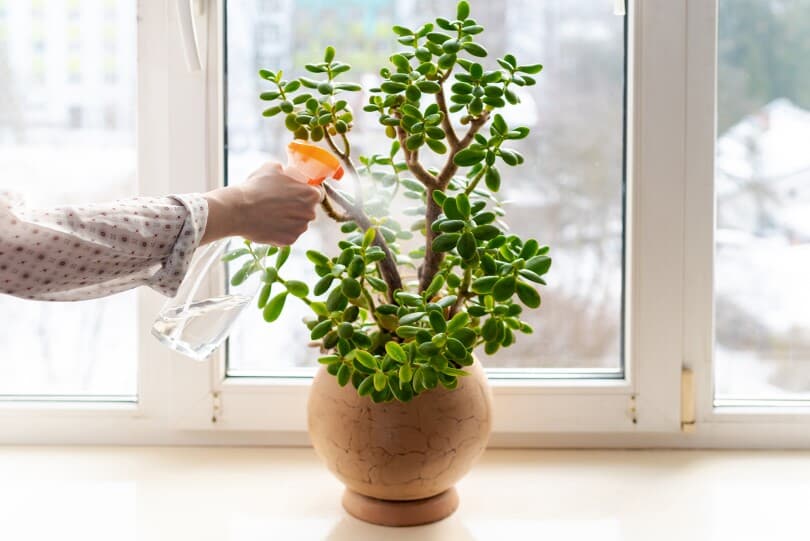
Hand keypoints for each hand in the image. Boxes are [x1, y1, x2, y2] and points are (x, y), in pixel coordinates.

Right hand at [202, 161, 320, 244]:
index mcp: (311, 194)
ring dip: (289, 219)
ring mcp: (300, 229)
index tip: (296, 192)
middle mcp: (310, 213)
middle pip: (308, 209)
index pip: (317, 193)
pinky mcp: (289, 241)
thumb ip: (287, 172)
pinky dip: (281, 230)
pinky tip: (268, 224)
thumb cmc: (256, 187)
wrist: (239, 210)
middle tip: (279, 203)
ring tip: (271, 213)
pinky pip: (288, 234)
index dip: (306, 191)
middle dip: (297, 206)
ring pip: (298, 223)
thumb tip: (288, 173)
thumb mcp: (273, 168)